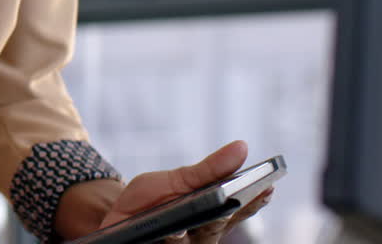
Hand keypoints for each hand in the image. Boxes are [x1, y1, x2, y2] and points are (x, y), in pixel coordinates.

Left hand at [97, 140, 272, 243]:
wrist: (113, 215)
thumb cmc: (150, 200)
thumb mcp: (176, 179)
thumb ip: (208, 169)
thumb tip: (242, 146)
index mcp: (211, 218)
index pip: (238, 211)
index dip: (253, 201)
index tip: (267, 186)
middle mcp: (200, 238)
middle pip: (219, 227)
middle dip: (227, 212)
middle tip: (238, 195)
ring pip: (196, 242)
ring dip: (196, 230)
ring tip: (192, 217)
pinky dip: (173, 240)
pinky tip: (171, 231)